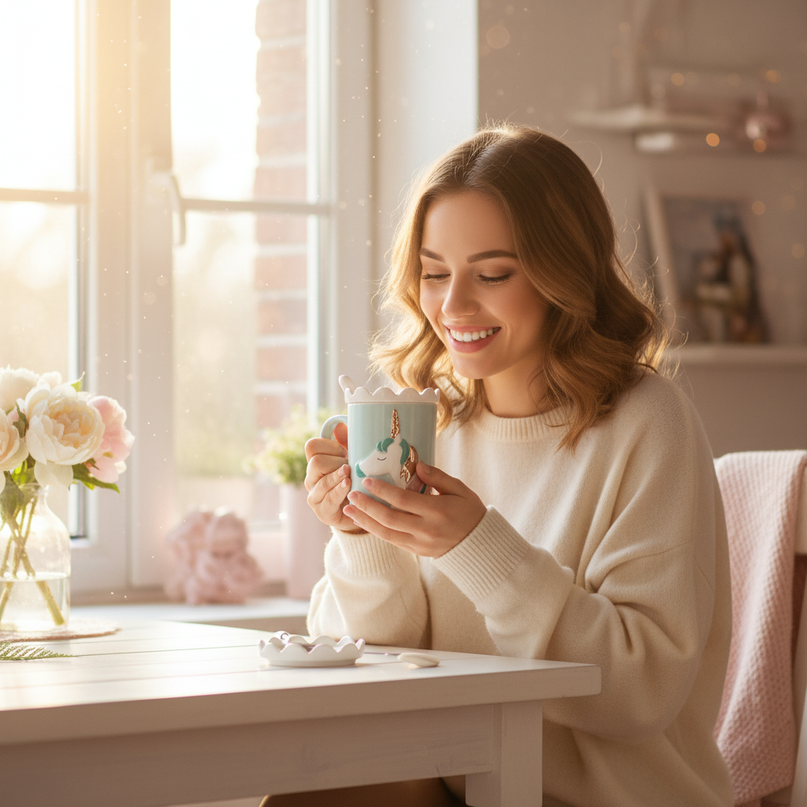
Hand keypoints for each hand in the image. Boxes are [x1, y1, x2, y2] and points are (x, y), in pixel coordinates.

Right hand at [304, 422, 360, 531]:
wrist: (359, 511)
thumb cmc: (356, 481)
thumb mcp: (353, 460)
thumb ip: (347, 443)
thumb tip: (340, 426)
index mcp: (315, 463)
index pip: (312, 446)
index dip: (330, 445)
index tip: (345, 452)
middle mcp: (311, 478)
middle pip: (316, 462)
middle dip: (336, 462)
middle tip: (350, 466)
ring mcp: (314, 495)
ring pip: (321, 480)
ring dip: (338, 476)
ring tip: (350, 474)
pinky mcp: (322, 511)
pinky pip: (328, 498)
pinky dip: (339, 490)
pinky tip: (349, 486)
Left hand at [342, 462, 486, 556]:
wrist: (480, 545)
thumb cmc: (470, 512)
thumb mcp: (460, 490)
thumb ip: (438, 477)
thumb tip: (417, 464)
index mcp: (437, 511)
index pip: (403, 500)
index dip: (383, 490)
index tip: (367, 480)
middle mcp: (426, 530)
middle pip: (390, 518)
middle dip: (367, 506)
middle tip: (352, 494)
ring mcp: (420, 544)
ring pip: (386, 534)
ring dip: (365, 522)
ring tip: (349, 510)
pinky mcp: (417, 552)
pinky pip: (392, 541)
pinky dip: (376, 531)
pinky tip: (364, 522)